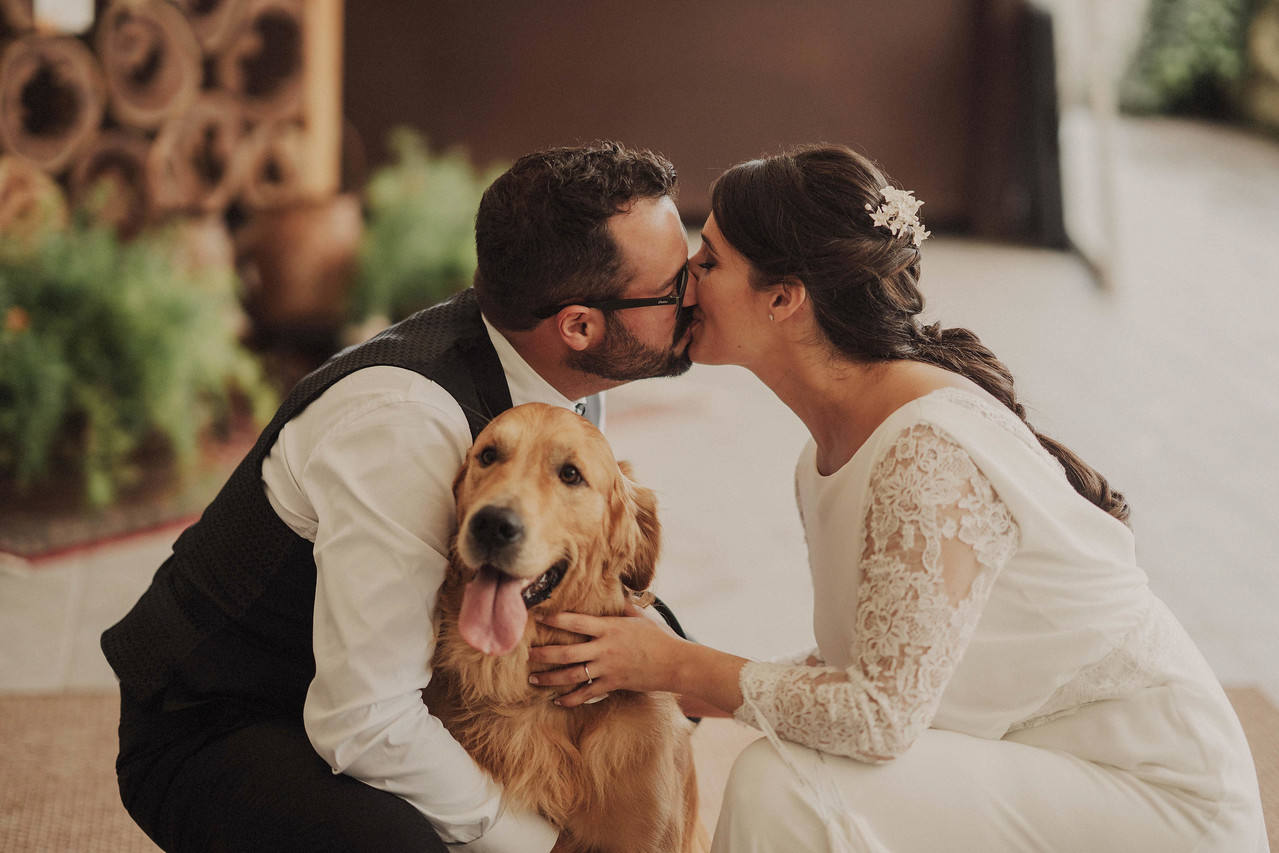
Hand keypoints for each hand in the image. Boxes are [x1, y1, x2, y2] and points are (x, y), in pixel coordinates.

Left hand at [528, 602, 687, 706]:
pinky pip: (587, 694)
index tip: (538, 617)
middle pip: (566, 653)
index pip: (575, 622)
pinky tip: (558, 701)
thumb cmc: (660, 637)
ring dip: (550, 679)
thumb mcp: (641, 617)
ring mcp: (607, 669)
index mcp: (609, 628)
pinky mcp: (612, 685)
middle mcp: (604, 648)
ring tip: (533, 679)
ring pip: (571, 676)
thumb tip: (615, 592)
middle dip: (544, 654)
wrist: (675, 663)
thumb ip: (624, 606)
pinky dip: (571, 699)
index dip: (554, 619)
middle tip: (528, 656)